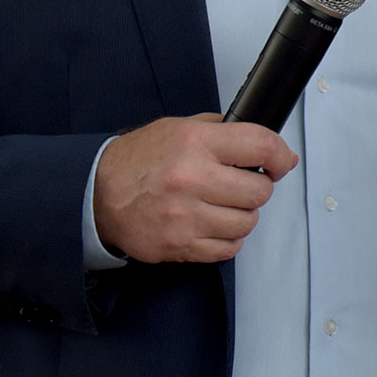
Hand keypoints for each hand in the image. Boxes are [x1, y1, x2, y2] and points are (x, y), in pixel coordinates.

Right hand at [93, 113, 295, 263]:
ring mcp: (185, 215)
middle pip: (259, 191)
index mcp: (194, 142)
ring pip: (247, 223)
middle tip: (241, 185)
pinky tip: (212, 224)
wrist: (96, 193)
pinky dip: (227, 238)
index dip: (280, 156)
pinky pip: (228, 248)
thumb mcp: (178, 128)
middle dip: (256, 188)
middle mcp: (191, 178)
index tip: (280, 162)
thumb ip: (224, 132)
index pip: (261, 146)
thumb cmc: (138, 161)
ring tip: (221, 205)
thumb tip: (271, 149)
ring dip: (241, 215)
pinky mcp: (179, 245)